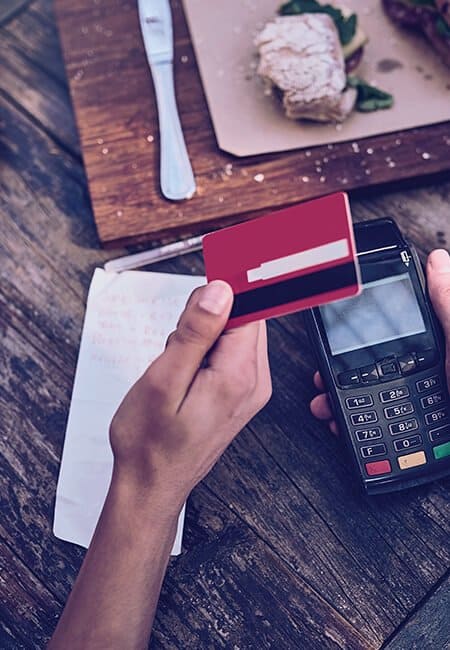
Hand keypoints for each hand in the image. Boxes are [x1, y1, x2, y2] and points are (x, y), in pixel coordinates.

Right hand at [110, 280, 271, 507]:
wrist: (152, 485)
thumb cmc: (150, 441)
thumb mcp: (163, 380)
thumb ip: (195, 333)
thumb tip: (220, 292)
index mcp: (238, 375)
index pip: (246, 309)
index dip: (219, 296)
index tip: (193, 308)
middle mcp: (254, 381)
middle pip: (242, 320)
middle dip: (206, 321)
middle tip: (176, 347)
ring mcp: (250, 390)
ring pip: (233, 336)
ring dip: (202, 340)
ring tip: (177, 368)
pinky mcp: (241, 395)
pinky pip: (228, 356)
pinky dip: (205, 356)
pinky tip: (185, 376)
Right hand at [310, 248, 449, 432]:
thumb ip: (449, 305)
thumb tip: (438, 261)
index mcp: (439, 351)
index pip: (394, 335)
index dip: (362, 335)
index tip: (337, 336)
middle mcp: (425, 377)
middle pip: (373, 369)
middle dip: (341, 373)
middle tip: (323, 376)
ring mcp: (419, 409)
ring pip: (369, 402)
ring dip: (339, 403)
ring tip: (325, 406)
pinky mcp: (416, 438)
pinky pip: (377, 433)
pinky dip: (355, 433)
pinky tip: (343, 428)